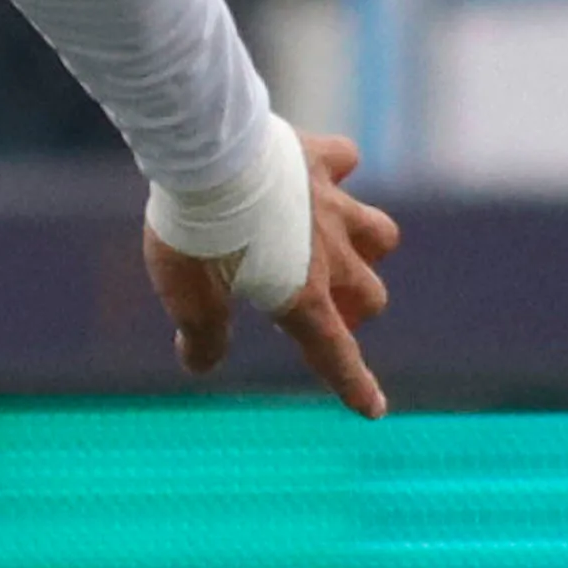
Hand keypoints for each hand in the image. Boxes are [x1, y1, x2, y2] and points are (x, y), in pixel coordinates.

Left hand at [152, 130, 398, 417]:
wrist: (207, 157)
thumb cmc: (196, 233)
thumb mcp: (187, 297)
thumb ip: (201, 335)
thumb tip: (201, 364)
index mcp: (301, 296)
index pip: (336, 354)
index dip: (354, 385)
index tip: (373, 409)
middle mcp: (331, 253)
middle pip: (371, 294)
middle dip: (354, 310)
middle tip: (319, 306)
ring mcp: (332, 204)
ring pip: (380, 234)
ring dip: (366, 246)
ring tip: (335, 245)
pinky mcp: (319, 159)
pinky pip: (347, 161)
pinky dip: (338, 168)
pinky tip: (317, 170)